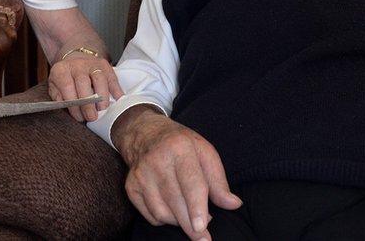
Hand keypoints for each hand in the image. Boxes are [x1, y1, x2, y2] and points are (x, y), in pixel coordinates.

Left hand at [48, 53, 123, 121]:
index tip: (79, 117)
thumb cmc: (65, 79)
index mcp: (61, 70)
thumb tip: (67, 107)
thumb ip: (58, 97)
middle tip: (91, 117)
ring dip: (102, 97)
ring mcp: (92, 64)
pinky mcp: (105, 66)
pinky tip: (117, 100)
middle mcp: (77, 64)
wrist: (75, 60)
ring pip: (100, 79)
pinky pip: (112, 78)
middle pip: (84, 83)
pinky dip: (116, 90)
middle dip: (88, 103)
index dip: (74, 104)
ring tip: (102, 110)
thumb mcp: (55, 87)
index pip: (67, 86)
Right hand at [115, 107, 241, 240]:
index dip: (197, 207)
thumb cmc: (181, 145)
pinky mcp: (131, 187)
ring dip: (179, 222)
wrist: (145, 133)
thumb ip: (219, 181)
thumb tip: (234, 204)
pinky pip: (151, 215)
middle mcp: (157, 161)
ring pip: (162, 213)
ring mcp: (141, 175)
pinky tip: (174, 210)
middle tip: (204, 238)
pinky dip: (165, 219)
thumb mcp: (205, 153)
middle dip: (191, 225)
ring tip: (191, 216)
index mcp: (180, 148)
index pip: (190, 182)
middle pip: (176, 201)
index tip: (202, 227)